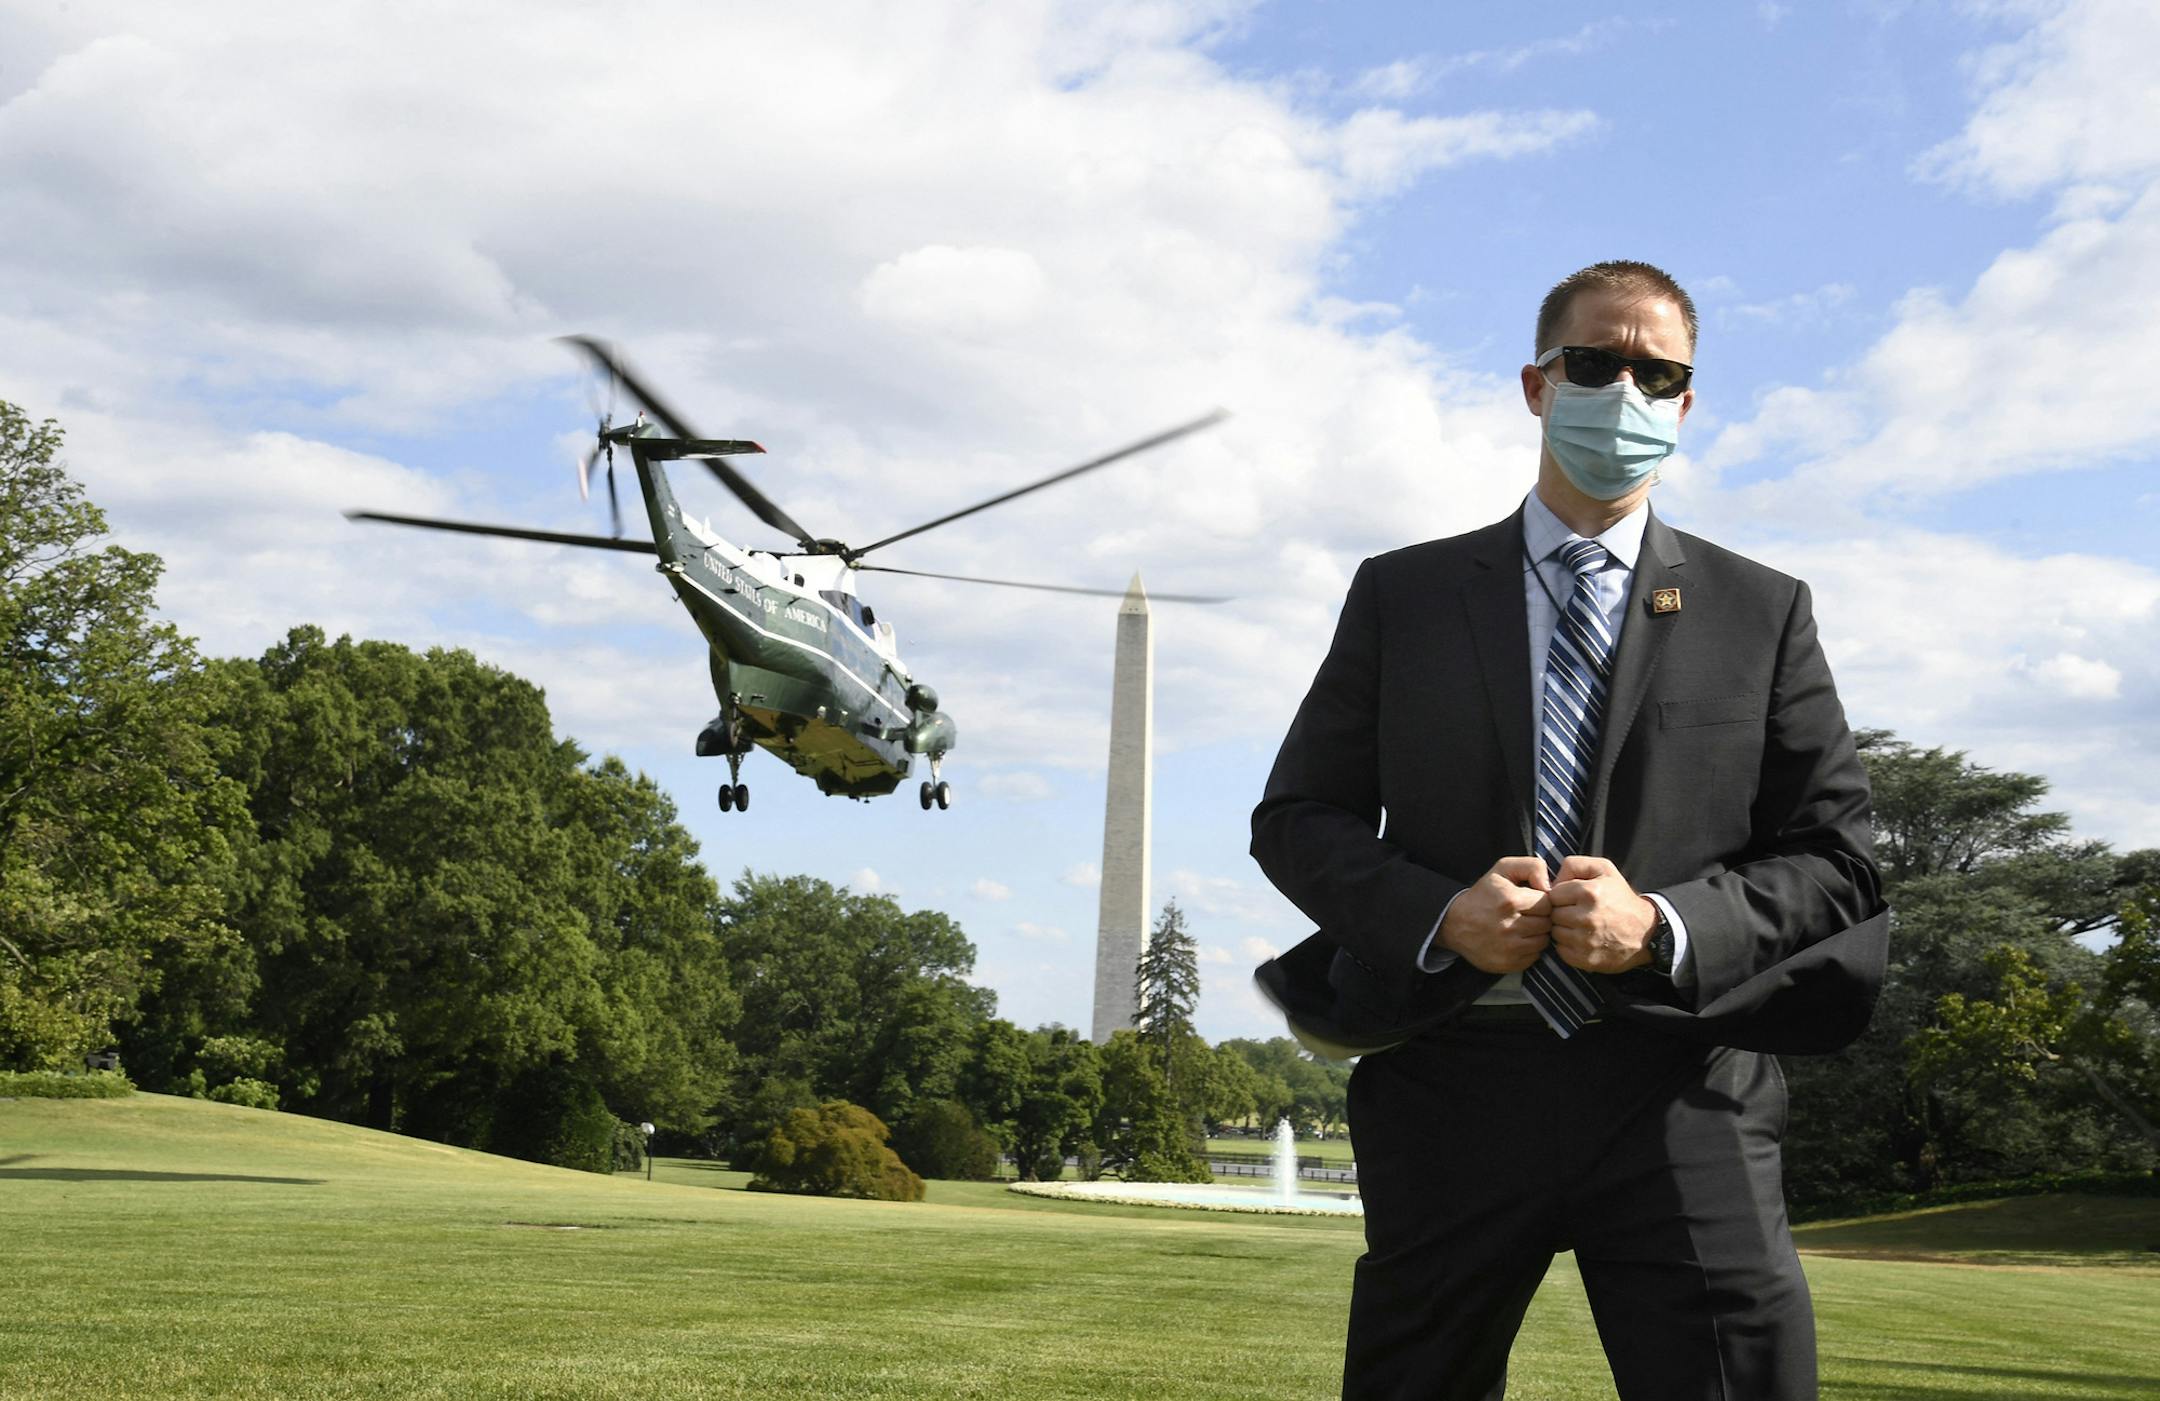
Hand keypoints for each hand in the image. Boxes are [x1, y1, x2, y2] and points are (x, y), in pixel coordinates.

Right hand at [1439, 856, 1552, 973]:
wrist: (1454, 923)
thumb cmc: (1483, 894)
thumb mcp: (1503, 869)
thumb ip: (1532, 866)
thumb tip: (1550, 886)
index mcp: (1510, 901)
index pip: (1547, 904)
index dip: (1540, 901)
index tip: (1529, 901)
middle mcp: (1509, 927)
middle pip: (1546, 923)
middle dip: (1539, 917)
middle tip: (1525, 914)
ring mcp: (1508, 948)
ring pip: (1543, 941)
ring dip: (1536, 934)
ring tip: (1521, 926)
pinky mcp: (1507, 964)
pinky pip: (1534, 956)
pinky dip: (1529, 948)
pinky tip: (1516, 940)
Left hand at [1548, 855, 1656, 972]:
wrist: (1645, 932)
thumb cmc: (1620, 898)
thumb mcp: (1604, 869)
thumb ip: (1574, 865)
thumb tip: (1552, 881)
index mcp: (1590, 893)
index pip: (1554, 894)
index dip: (1562, 896)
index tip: (1573, 899)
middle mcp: (1587, 918)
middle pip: (1553, 914)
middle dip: (1562, 912)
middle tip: (1578, 912)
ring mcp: (1586, 941)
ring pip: (1555, 932)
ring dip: (1564, 929)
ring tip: (1581, 925)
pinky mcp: (1586, 959)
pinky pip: (1561, 950)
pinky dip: (1568, 945)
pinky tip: (1582, 939)